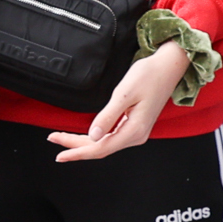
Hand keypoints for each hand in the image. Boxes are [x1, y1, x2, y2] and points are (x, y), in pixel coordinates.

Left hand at [50, 41, 188, 162]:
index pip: (100, 148)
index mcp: (134, 130)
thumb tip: (93, 135)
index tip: (60, 154)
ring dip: (83, 142)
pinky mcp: (135, 125)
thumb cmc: (149, 75)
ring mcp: (137, 132)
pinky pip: (111, 137)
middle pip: (100, 148)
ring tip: (62, 137)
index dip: (78, 152)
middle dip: (75, 146)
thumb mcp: (124, 94)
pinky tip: (83, 136)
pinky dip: (95, 137)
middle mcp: (136, 135)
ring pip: (105, 143)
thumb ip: (108, 116)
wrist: (169, 67)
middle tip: (53, 138)